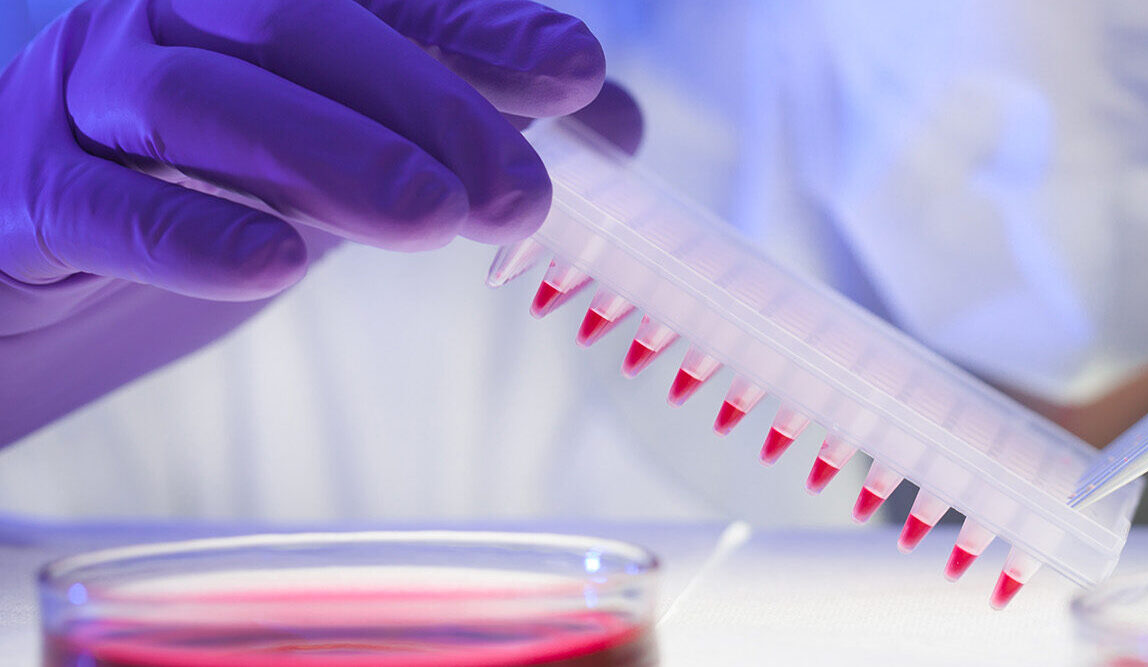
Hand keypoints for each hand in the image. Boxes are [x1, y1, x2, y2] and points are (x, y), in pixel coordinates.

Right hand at [0, 0, 604, 443]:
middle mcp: (168, 18)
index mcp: (258, 3)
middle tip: (520, 194)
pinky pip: (94, 198)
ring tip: (431, 221)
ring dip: (327, 156)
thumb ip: (478, 129)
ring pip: (199, 99)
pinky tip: (267, 269)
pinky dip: (184, 228)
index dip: (480, 28)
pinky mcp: (21, 187)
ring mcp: (82, 93)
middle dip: (425, 99)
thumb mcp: (357, 152)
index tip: (576, 73)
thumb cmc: (209, 185)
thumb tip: (624, 131)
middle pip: (297, 19)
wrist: (30, 271)